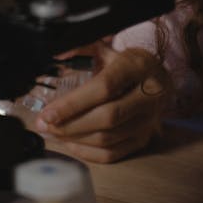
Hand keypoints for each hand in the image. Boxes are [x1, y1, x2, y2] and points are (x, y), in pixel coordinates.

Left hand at [32, 42, 171, 163]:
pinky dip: (88, 152)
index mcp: (136, 67)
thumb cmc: (127, 63)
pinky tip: (71, 143)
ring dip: (75, 139)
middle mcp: (148, 95)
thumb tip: (56, 55)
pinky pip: (114, 154)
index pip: (104, 88)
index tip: (48, 111)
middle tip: (44, 125)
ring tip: (53, 132)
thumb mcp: (107, 49)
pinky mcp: (144, 139)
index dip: (73, 103)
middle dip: (70, 125)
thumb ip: (81, 50)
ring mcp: (148, 120)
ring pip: (108, 138)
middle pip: (107, 117)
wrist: (158, 79)